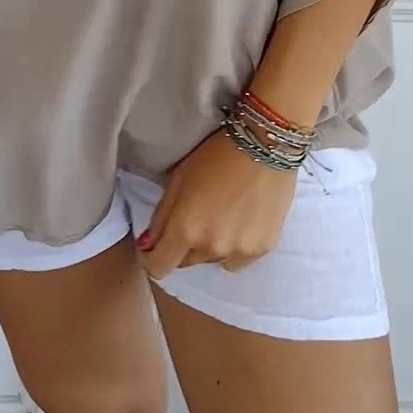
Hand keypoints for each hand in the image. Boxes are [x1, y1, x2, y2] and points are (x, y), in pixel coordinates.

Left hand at [134, 128, 296, 278]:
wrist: (265, 146)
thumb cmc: (216, 156)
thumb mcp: (178, 180)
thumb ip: (161, 217)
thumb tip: (147, 245)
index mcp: (185, 229)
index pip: (158, 267)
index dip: (150, 258)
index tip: (152, 247)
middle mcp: (211, 247)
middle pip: (185, 262)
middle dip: (182, 247)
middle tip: (193, 219)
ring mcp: (238, 250)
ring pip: (212, 260)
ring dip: (209, 246)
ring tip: (220, 216)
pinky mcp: (262, 249)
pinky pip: (237, 260)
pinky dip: (233, 248)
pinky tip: (239, 222)